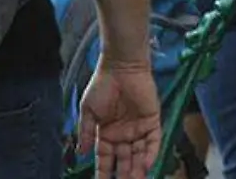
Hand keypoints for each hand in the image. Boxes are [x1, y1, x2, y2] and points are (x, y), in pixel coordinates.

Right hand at [78, 60, 163, 178]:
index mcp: (107, 134)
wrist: (120, 68)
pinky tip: (146, 166)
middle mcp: (123, 134)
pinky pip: (153, 141)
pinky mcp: (152, 120)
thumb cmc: (102, 86)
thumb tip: (81, 152)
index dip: (103, 172)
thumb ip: (86, 132)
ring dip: (137, 169)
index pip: (105, 159)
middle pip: (123, 160)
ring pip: (139, 154)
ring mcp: (138, 128)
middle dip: (123, 175)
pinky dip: (151, 153)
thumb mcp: (88, 111)